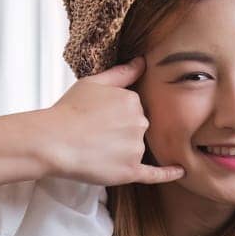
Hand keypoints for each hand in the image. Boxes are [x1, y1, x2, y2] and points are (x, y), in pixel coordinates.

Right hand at [41, 58, 185, 187]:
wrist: (53, 141)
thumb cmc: (69, 110)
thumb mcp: (93, 83)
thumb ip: (121, 73)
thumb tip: (143, 61)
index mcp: (133, 100)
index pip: (134, 107)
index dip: (115, 113)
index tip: (98, 117)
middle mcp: (140, 123)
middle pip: (138, 127)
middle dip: (120, 131)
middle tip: (94, 133)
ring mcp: (136, 149)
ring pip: (137, 149)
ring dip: (122, 150)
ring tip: (95, 148)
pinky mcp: (130, 172)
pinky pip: (155, 174)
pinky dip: (168, 173)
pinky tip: (181, 171)